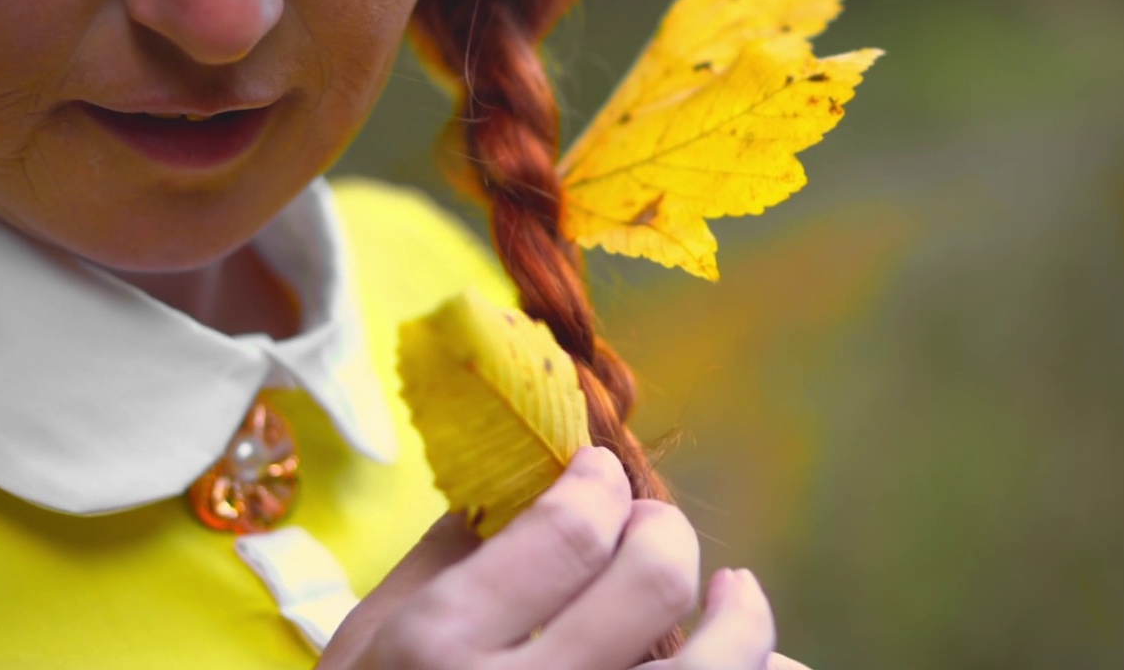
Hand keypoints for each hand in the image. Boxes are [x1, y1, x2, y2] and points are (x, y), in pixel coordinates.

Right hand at [317, 446, 794, 669]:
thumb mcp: (364, 645)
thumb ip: (439, 561)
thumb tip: (516, 488)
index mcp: (444, 645)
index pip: (568, 533)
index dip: (601, 485)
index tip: (602, 474)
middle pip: (651, 585)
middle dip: (664, 534)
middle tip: (652, 528)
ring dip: (744, 620)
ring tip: (736, 594)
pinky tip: (759, 668)